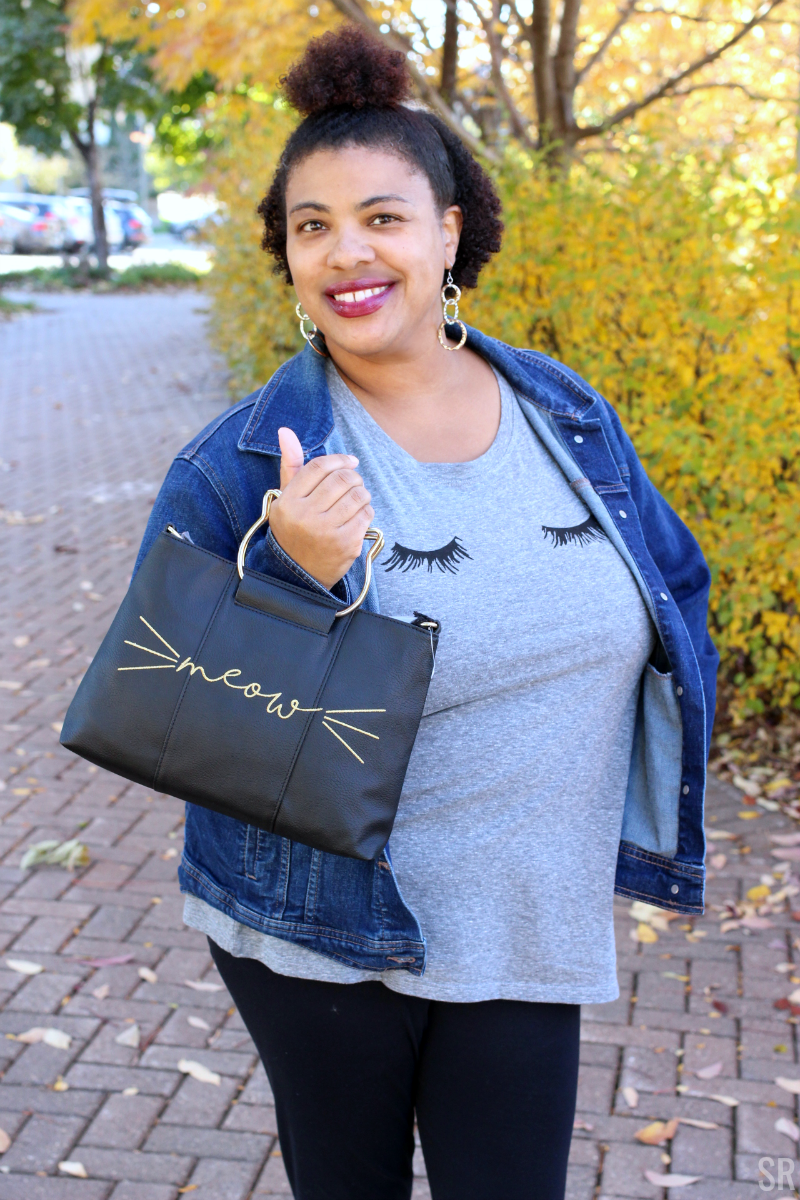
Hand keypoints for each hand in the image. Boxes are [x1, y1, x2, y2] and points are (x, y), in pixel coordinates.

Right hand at [268, 427, 373, 589]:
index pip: (319, 467)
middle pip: (342, 479)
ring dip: (362, 493)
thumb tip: (285, 430)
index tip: (349, 461)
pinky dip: (366, 511)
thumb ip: (290, 465)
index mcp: (288, 502)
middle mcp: (305, 516)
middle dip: (353, 476)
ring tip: (356, 498)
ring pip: (358, 495)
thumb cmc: (294, 529)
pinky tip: (357, 516)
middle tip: (353, 482)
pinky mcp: (346, 544)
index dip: (339, 459)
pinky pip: (366, 515)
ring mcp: (326, 532)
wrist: (298, 574)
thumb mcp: (286, 499)